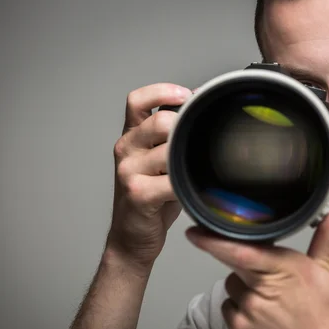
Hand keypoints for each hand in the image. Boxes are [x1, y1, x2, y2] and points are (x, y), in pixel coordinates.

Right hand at [105, 83, 191, 269]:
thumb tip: (203, 108)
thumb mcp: (161, 161)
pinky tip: (193, 187)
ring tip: (200, 167)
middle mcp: (126, 149)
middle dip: (185, 128)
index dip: (161, 91)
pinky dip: (185, 182)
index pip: (137, 100)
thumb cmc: (153, 198)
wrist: (132, 237)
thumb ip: (174, 137)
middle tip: (202, 141)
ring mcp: (129, 171)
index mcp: (132, 137)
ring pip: (167, 149)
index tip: (186, 95)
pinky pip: (168, 180)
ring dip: (189, 157)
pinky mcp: (136, 193)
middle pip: (159, 122)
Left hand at [186, 198, 328, 328]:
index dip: (213, 239)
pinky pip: (229, 309)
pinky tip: (263, 317)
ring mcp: (249, 311)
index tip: (195, 231)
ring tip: (271, 301)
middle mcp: (264, 288)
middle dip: (245, 265)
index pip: (240, 249)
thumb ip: (327, 233)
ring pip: (232, 285)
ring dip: (245, 288)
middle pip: (233, 263)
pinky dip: (240, 310)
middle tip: (267, 278)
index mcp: (286, 267)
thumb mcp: (325, 270)